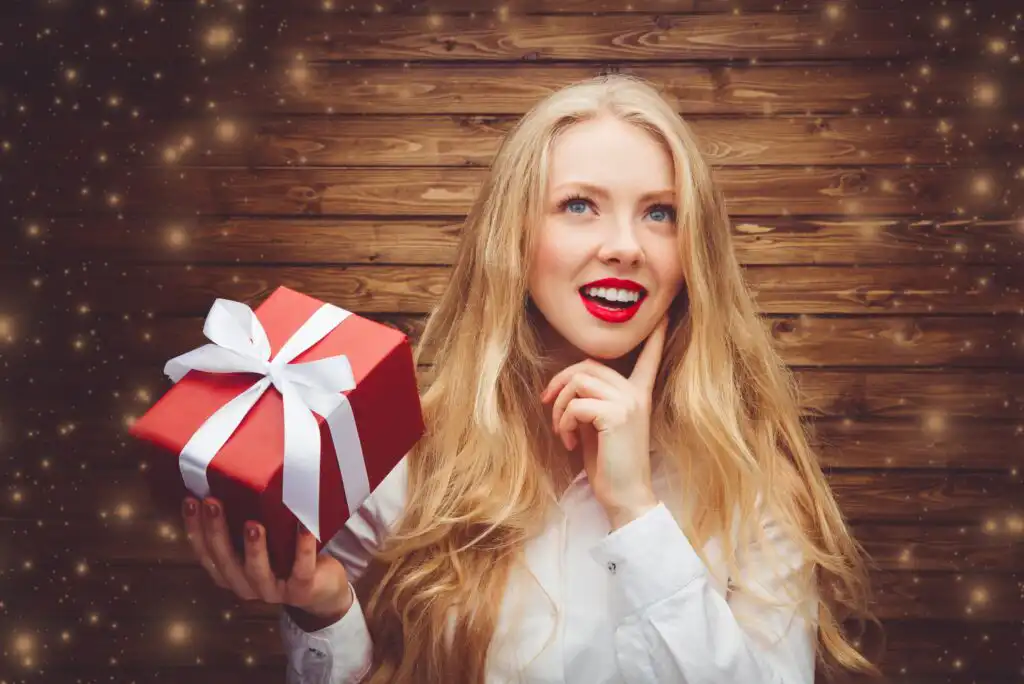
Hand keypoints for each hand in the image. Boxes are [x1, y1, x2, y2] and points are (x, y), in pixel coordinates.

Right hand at [181, 496, 352, 622]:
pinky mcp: (301, 590)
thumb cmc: (286, 557)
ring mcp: (273, 590)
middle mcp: (245, 584)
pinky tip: (304, 529)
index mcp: (230, 572)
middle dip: (217, 532)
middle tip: (213, 503)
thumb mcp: (263, 540)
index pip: (205, 552)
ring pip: (257, 571)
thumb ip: (245, 521)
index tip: (190, 500)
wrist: (323, 589)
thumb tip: (234, 478)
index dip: (195, 528)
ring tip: (252, 524)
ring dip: (253, 548)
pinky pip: (301, 570)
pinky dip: (302, 549)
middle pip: (225, 561)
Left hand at [540, 316, 667, 528]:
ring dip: (559, 406)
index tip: (665, 315)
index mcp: (637, 394)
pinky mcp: (616, 415)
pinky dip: (562, 422)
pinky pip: (576, 404)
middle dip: (560, 383)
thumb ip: (589, 401)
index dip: (655, 337)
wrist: (625, 496)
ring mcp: (628, 403)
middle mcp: (636, 394)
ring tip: (560, 429)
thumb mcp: (597, 426)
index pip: (648, 358)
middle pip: (588, 364)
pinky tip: (567, 441)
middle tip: (549, 405)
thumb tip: (567, 385)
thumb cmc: (609, 465)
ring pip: (579, 380)